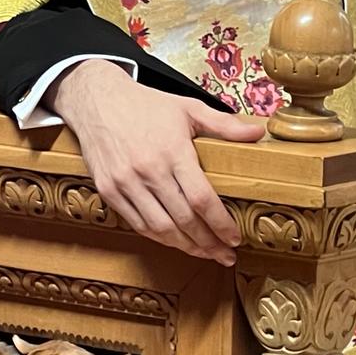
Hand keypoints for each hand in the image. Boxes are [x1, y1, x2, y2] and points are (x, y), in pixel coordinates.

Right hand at [47, 59, 266, 266]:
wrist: (98, 100)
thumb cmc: (146, 104)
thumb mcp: (187, 108)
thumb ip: (223, 124)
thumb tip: (257, 133)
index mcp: (172, 149)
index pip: (202, 198)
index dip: (221, 224)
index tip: (234, 237)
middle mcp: (148, 169)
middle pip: (184, 219)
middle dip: (209, 243)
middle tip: (226, 254)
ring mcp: (126, 182)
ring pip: (160, 229)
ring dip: (186, 246)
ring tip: (205, 253)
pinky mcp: (109, 190)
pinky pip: (137, 224)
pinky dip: (159, 238)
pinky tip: (175, 241)